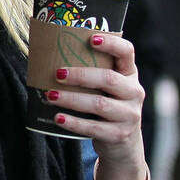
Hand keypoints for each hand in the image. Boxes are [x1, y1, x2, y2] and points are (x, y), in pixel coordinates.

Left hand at [50, 33, 147, 174]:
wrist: (122, 141)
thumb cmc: (105, 103)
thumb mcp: (104, 86)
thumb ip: (88, 71)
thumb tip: (45, 54)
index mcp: (128, 73)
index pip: (126, 52)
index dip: (112, 44)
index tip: (91, 39)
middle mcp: (134, 92)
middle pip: (109, 79)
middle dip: (81, 75)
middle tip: (57, 73)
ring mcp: (129, 115)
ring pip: (99, 104)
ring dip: (72, 99)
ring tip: (50, 96)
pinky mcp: (120, 135)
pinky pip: (94, 128)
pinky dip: (74, 123)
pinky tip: (58, 118)